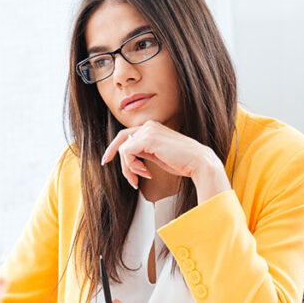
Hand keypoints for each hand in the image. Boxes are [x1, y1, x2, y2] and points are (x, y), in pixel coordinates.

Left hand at [101, 121, 229, 202]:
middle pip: (122, 139)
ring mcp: (148, 130)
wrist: (198, 162)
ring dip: (129, 168)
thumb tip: (128, 157)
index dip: (115, 147)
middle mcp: (149, 126)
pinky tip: (145, 173)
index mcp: (152, 128)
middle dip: (112, 153)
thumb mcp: (158, 155)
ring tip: (142, 176)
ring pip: (124, 149)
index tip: (108, 158)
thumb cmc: (182, 162)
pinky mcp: (147, 139)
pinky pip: (127, 153)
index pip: (127, 135)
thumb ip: (144, 151)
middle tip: (105, 162)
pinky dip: (132, 166)